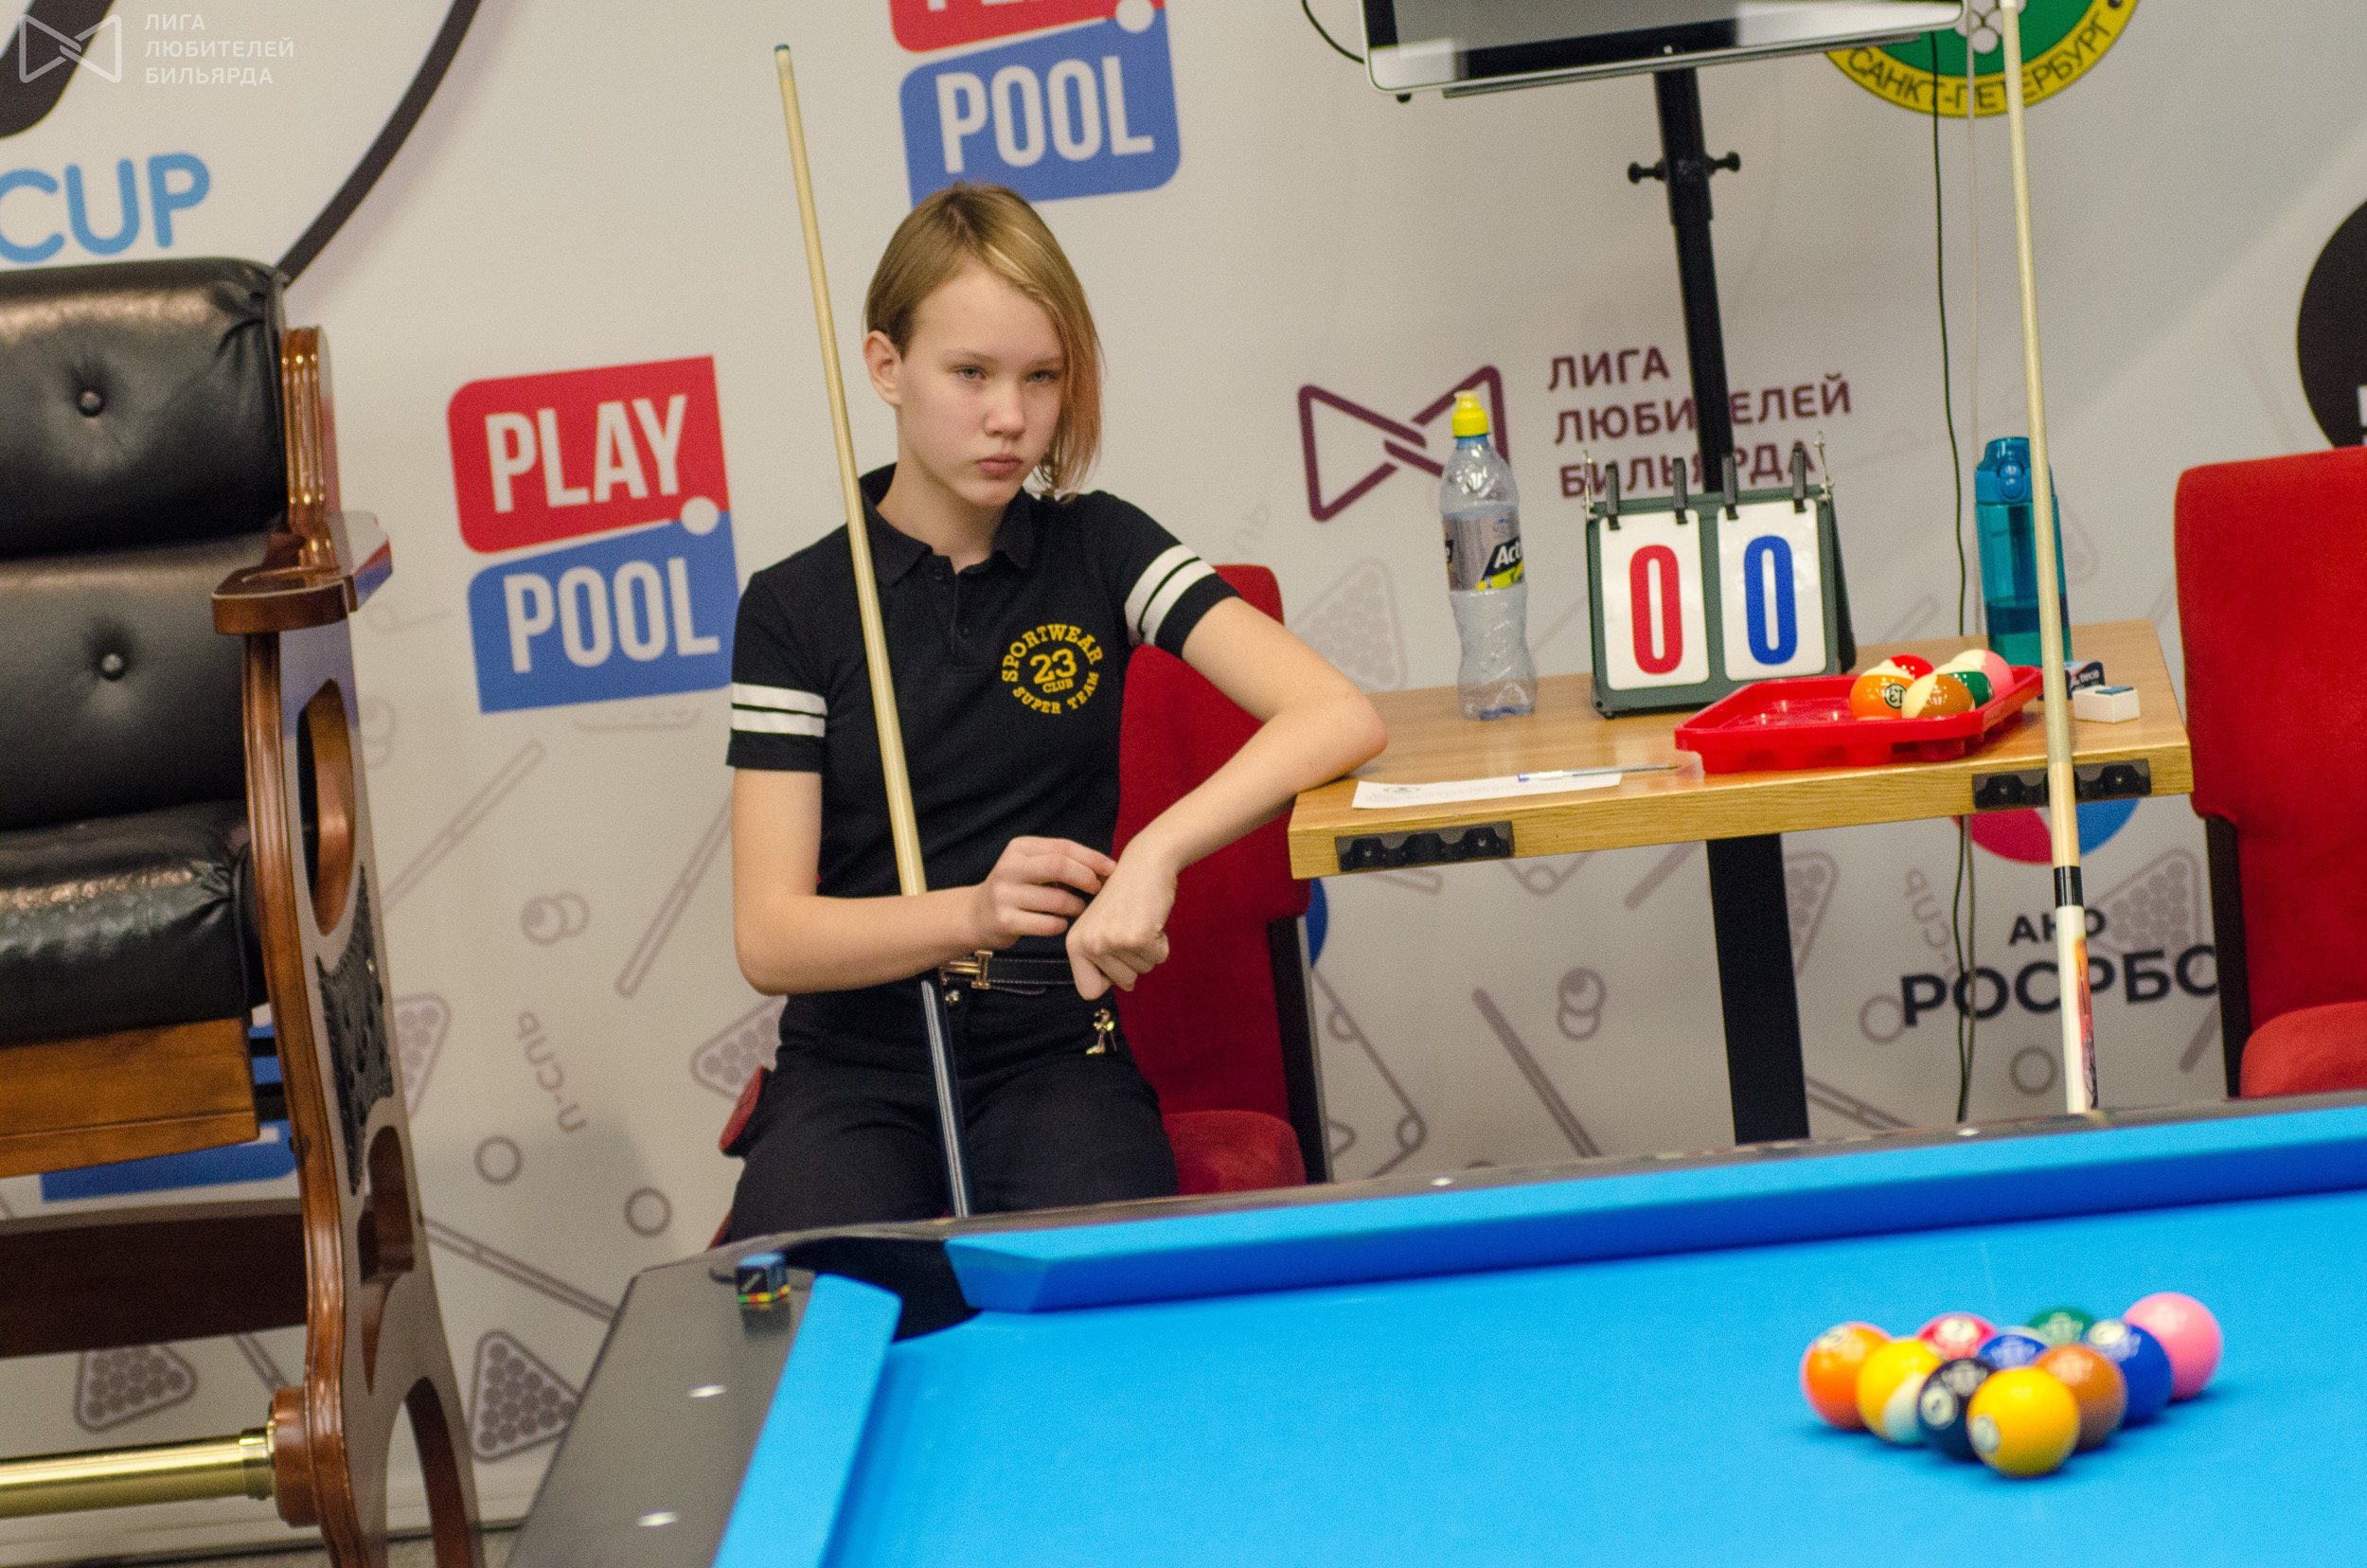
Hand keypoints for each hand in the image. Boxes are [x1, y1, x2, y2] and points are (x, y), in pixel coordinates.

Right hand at [968, 837, 1114, 951]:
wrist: (976, 915)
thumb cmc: (1018, 889)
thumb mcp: (1032, 867)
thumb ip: (1062, 862)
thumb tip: (1106, 867)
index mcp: (1019, 848)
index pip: (1063, 847)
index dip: (1091, 857)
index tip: (1111, 869)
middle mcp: (1009, 868)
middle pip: (1059, 866)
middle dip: (1086, 877)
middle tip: (1097, 888)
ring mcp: (1004, 895)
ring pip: (1057, 900)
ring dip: (1076, 906)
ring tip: (1077, 908)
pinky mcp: (1004, 921)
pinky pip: (1048, 924)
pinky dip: (1061, 925)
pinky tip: (1060, 923)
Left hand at [1065, 847, 1176, 998]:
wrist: (1144, 864)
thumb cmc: (1125, 897)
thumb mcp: (1100, 928)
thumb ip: (1101, 959)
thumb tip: (1124, 986)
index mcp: (1073, 944)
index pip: (1088, 991)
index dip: (1109, 978)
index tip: (1114, 953)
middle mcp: (1088, 944)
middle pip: (1123, 983)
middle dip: (1135, 961)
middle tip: (1130, 928)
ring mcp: (1112, 941)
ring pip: (1143, 970)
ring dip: (1149, 950)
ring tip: (1139, 921)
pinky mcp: (1137, 937)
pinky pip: (1159, 958)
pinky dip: (1162, 943)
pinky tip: (1152, 920)